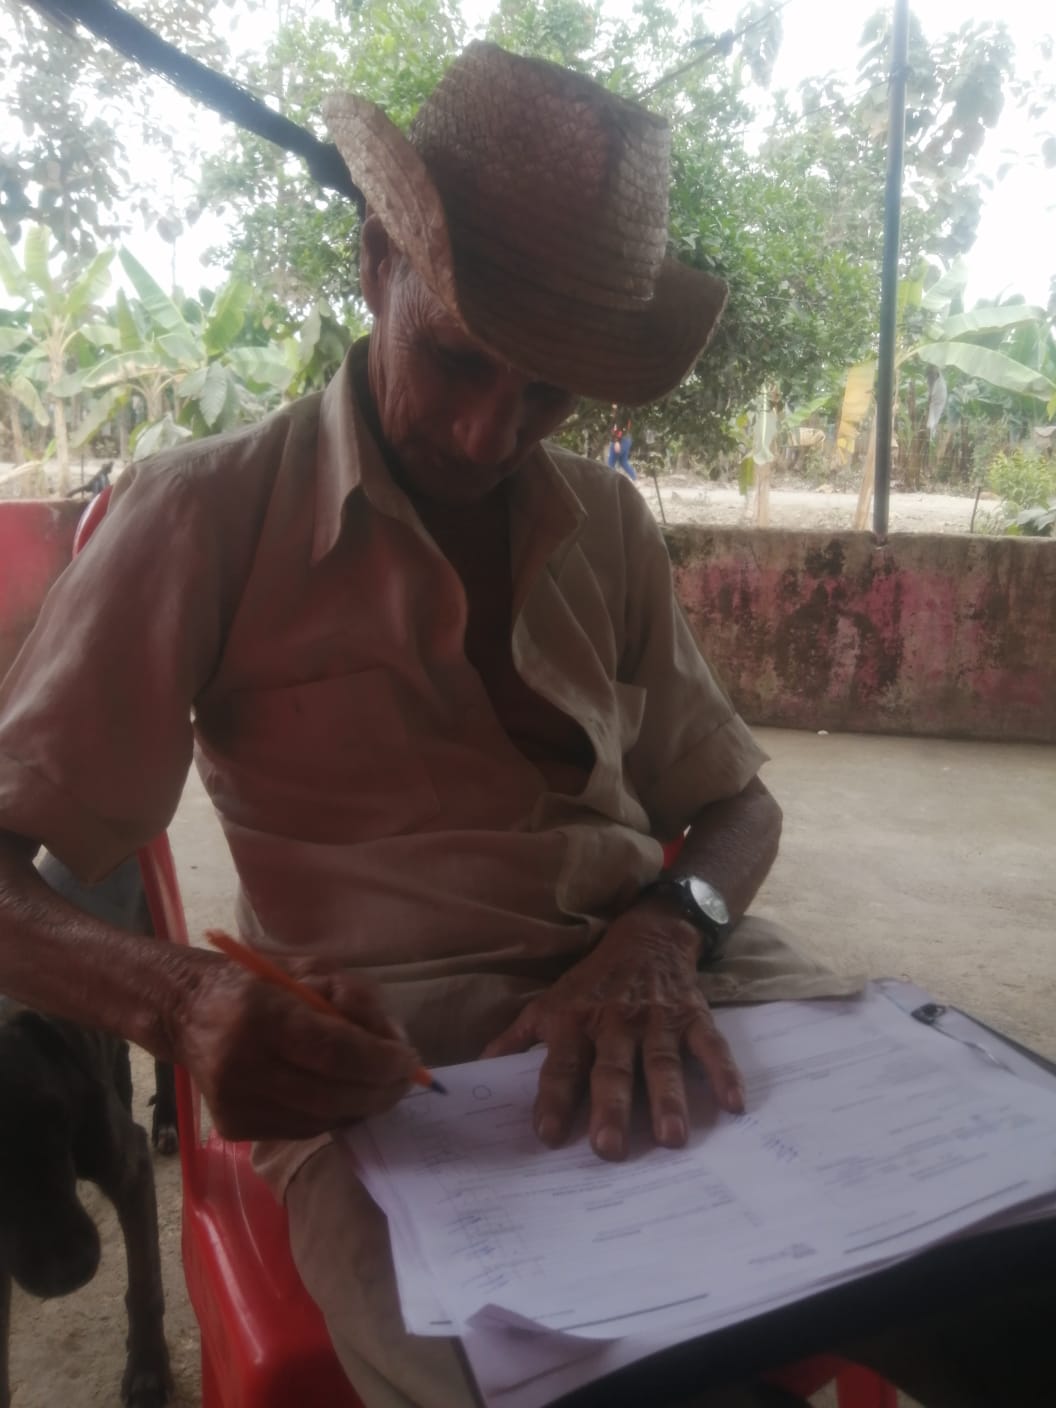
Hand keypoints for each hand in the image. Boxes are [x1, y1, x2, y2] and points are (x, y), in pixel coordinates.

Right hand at [166, 948, 418, 1139]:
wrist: (186, 1011)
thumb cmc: (257, 983)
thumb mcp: (308, 971)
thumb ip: (354, 1000)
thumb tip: (394, 1043)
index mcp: (261, 1014)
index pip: (333, 1050)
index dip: (378, 1061)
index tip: (409, 1061)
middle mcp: (243, 1063)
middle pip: (330, 1094)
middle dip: (379, 1090)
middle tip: (405, 1080)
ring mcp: (235, 1102)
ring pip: (319, 1119)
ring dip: (361, 1107)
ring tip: (381, 1088)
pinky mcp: (233, 1126)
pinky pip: (300, 1129)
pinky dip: (333, 1117)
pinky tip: (345, 1098)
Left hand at [483, 901, 743, 1160]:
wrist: (646, 935)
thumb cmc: (592, 981)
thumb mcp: (549, 1002)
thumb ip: (518, 1038)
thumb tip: (480, 1070)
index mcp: (575, 1022)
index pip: (561, 1065)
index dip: (552, 1099)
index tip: (546, 1136)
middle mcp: (614, 1022)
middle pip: (611, 1069)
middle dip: (610, 1108)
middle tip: (609, 1148)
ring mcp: (657, 1020)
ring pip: (661, 1063)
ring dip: (667, 1099)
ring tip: (671, 1138)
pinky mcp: (692, 1016)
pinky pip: (710, 1046)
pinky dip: (723, 1072)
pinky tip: (732, 1104)